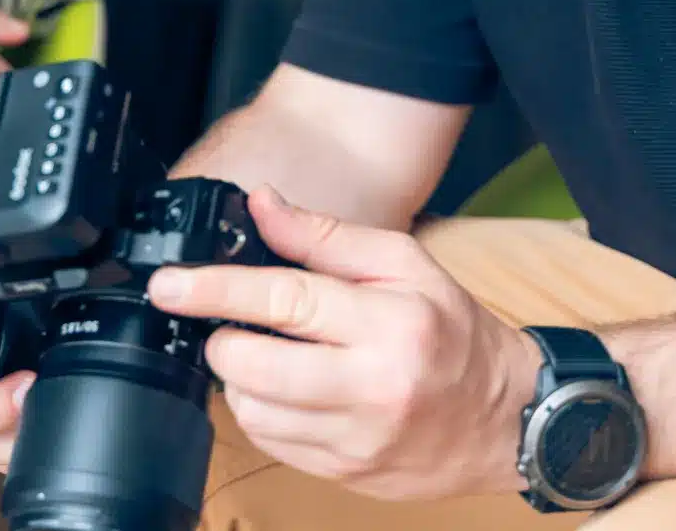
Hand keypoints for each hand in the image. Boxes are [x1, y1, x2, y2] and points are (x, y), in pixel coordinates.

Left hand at [146, 186, 540, 501]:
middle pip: (255, 365)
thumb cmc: (453, 332)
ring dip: (240, 377)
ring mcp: (357, 439)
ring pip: (253, 410)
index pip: (285, 300)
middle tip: (232, 323)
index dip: (216, 289)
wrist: (505, 419)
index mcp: (390, 322)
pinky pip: (269, 443)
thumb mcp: (404, 263)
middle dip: (224, 339)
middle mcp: (373, 386)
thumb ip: (324, 235)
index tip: (171, 285)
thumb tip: (260, 204)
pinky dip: (261, 412)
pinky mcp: (344, 473)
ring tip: (269, 354)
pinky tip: (287, 390)